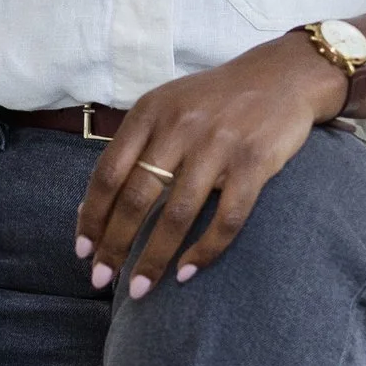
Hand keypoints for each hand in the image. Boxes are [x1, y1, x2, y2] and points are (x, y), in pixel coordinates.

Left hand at [77, 33, 338, 299]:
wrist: (284, 75)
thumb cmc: (216, 100)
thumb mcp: (168, 107)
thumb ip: (135, 149)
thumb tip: (93, 209)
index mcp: (151, 111)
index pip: (109, 172)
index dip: (92, 216)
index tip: (82, 251)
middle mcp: (180, 126)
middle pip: (136, 197)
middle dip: (114, 245)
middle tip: (100, 280)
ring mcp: (219, 145)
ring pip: (177, 214)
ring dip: (153, 258)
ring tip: (140, 289)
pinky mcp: (255, 163)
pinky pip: (226, 219)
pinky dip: (204, 251)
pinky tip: (187, 272)